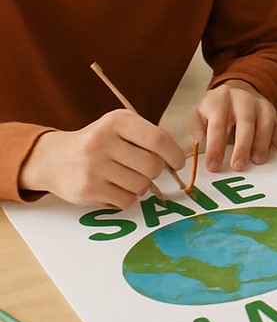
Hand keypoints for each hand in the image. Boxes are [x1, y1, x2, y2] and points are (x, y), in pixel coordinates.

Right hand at [18, 111, 185, 208]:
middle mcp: (103, 141)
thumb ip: (146, 137)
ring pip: (140, 186)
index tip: (178, 163)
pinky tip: (115, 188)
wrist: (53, 158)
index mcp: (117, 121)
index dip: (174, 153)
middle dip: (155, 172)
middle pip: (152, 165)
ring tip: (126, 178)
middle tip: (145, 170)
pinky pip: (125, 200)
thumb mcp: (119, 127)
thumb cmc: (97, 141)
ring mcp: (93, 166)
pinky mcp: (86, 189)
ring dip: (140, 186)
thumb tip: (177, 160)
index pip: (157, 139)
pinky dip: (127, 198)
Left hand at [188, 80, 276, 172]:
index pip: (218, 123)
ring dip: (261, 143)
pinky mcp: (273, 112)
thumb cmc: (215, 110)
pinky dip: (275, 139)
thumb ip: (196, 127)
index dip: (215, 146)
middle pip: (246, 120)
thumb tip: (199, 140)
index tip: (213, 166)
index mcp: (220, 98)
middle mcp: (242, 97)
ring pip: (266, 121)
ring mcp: (260, 103)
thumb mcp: (198, 114)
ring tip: (257, 161)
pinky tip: (269, 150)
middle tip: (238, 166)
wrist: (236, 93)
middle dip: (242, 146)